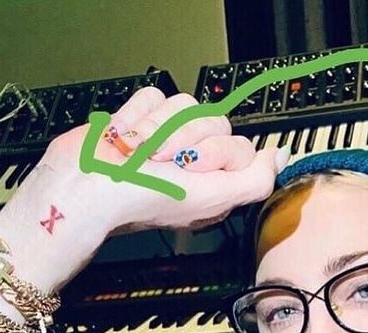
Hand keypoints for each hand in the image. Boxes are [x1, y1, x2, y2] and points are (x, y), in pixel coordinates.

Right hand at [39, 87, 288, 234]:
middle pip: (216, 121)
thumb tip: (280, 156)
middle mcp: (196, 159)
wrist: (87, 187)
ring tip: (141, 156)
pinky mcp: (141, 119)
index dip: (218, 154)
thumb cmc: (146, 200)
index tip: (195, 171)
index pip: (243, 146)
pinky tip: (125, 141)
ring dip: (159, 131)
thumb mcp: (214, 198)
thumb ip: (256, 180)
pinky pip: (154, 96)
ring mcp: (168, 137)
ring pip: (185, 104)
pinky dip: (136, 118)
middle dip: (185, 142)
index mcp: (217, 183)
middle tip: (164, 165)